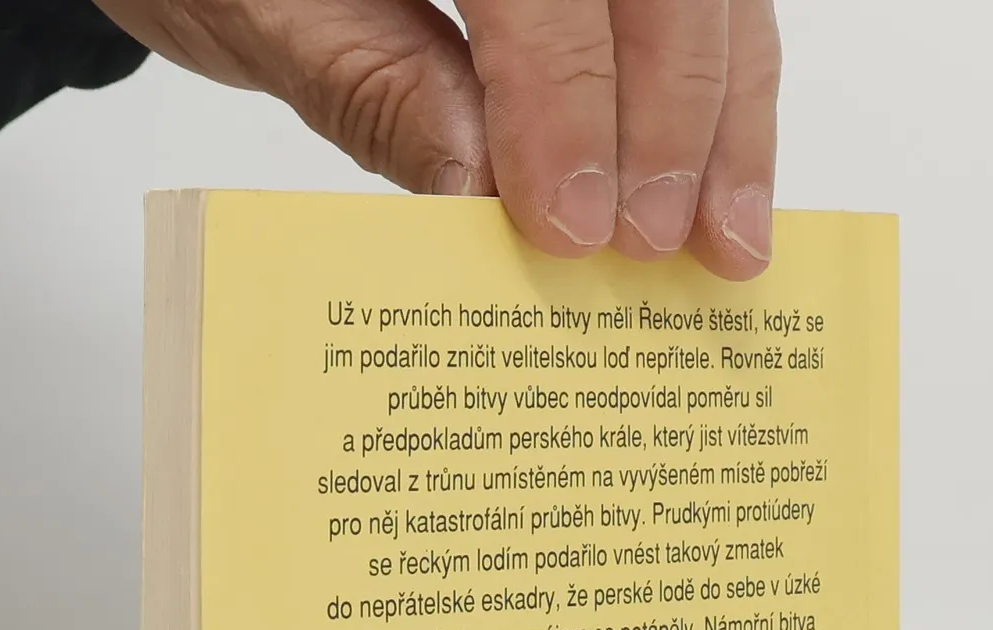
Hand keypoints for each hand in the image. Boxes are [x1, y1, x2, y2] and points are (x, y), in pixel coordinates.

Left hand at [92, 0, 780, 277]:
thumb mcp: (266, 16)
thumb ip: (381, 91)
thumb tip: (488, 200)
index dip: (569, 101)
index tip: (571, 226)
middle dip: (676, 110)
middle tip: (659, 243)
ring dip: (726, 108)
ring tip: (727, 236)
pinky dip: (715, 84)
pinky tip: (719, 180)